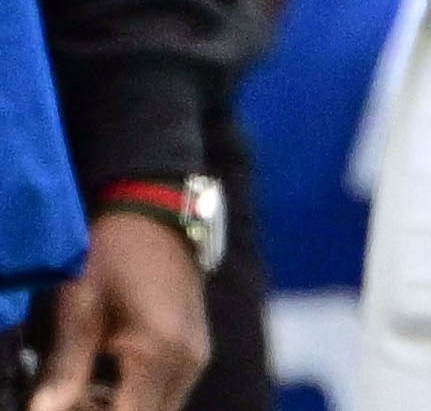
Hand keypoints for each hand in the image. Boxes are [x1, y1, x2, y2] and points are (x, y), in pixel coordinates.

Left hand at [32, 212, 208, 410]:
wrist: (157, 210)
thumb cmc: (113, 252)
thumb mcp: (78, 305)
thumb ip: (64, 366)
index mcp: (160, 353)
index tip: (65, 401)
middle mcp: (188, 362)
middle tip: (68, 395)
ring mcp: (196, 356)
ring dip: (119, 408)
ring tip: (81, 388)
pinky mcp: (194, 349)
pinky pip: (164, 395)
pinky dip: (133, 398)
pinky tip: (104, 378)